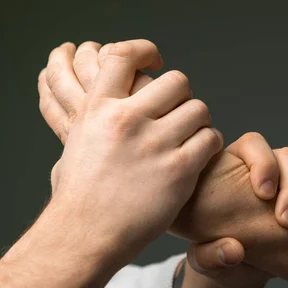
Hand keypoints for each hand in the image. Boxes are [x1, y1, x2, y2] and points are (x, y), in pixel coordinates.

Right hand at [38, 40, 222, 265]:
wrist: (85, 235)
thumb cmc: (79, 194)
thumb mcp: (76, 141)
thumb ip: (94, 114)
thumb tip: (102, 98)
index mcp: (98, 108)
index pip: (125, 55)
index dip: (146, 52)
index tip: (156, 62)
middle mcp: (127, 119)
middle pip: (176, 81)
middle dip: (181, 96)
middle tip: (179, 114)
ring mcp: (154, 144)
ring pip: (199, 108)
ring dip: (199, 122)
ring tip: (190, 138)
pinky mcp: (179, 169)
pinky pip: (210, 139)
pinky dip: (209, 144)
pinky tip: (198, 156)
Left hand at [172, 136, 287, 287]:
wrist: (244, 272)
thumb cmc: (217, 258)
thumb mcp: (204, 262)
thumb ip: (208, 257)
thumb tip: (233, 251)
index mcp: (232, 170)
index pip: (251, 145)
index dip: (262, 163)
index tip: (264, 194)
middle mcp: (265, 168)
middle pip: (287, 156)